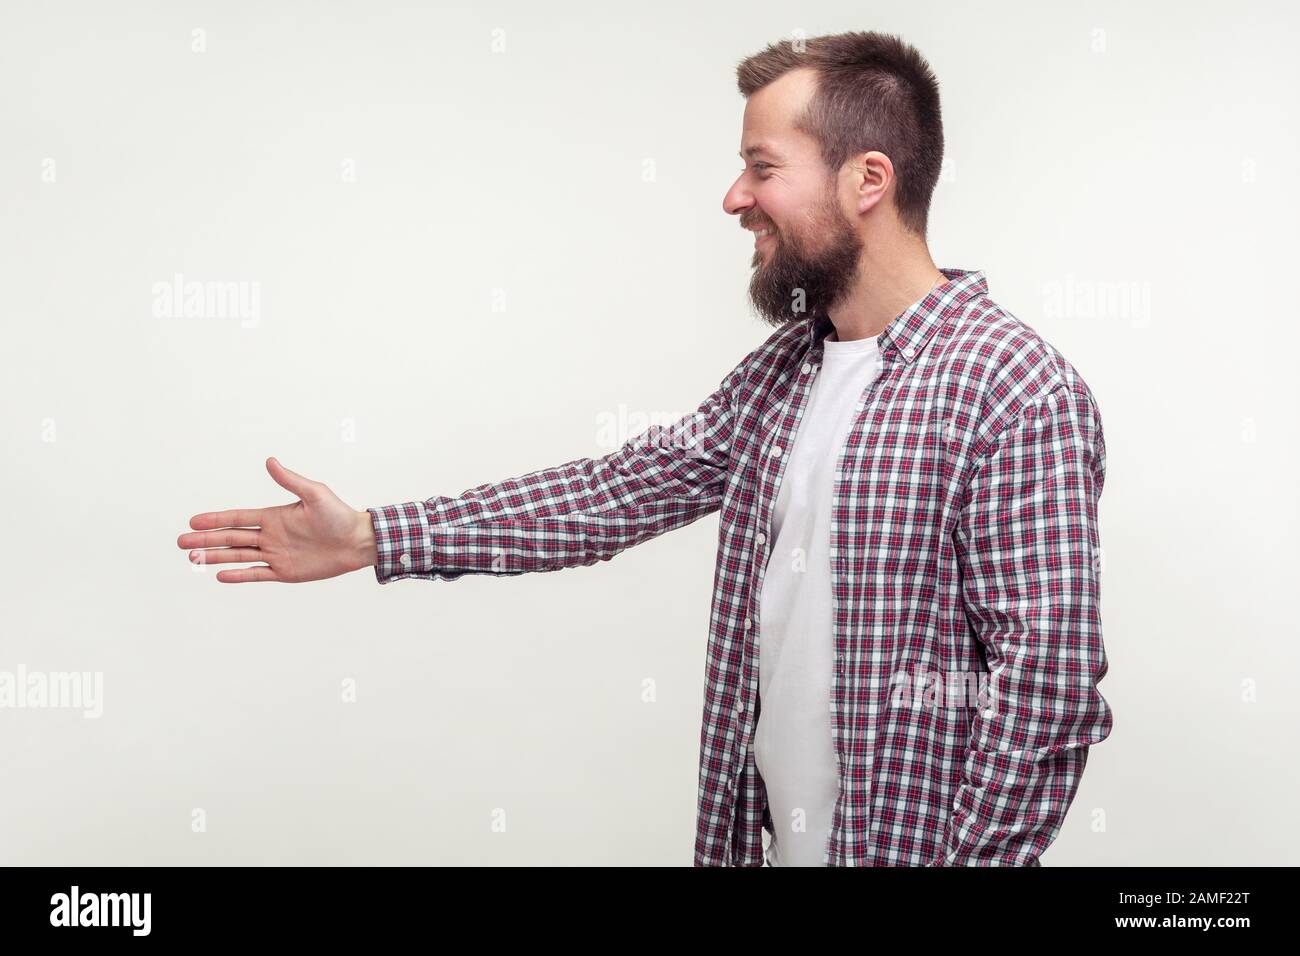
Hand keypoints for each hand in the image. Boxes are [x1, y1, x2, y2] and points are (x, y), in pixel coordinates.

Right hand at [178, 457, 377, 582]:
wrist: (358, 542)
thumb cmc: (340, 515)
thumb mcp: (315, 494)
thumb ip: (290, 481)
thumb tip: (270, 461)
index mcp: (274, 516)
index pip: (237, 518)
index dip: (215, 520)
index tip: (193, 521)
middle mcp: (271, 535)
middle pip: (231, 538)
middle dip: (206, 540)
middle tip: (181, 543)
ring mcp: (276, 554)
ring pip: (239, 556)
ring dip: (216, 557)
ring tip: (193, 559)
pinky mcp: (286, 572)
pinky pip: (257, 574)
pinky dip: (239, 576)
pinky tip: (220, 576)